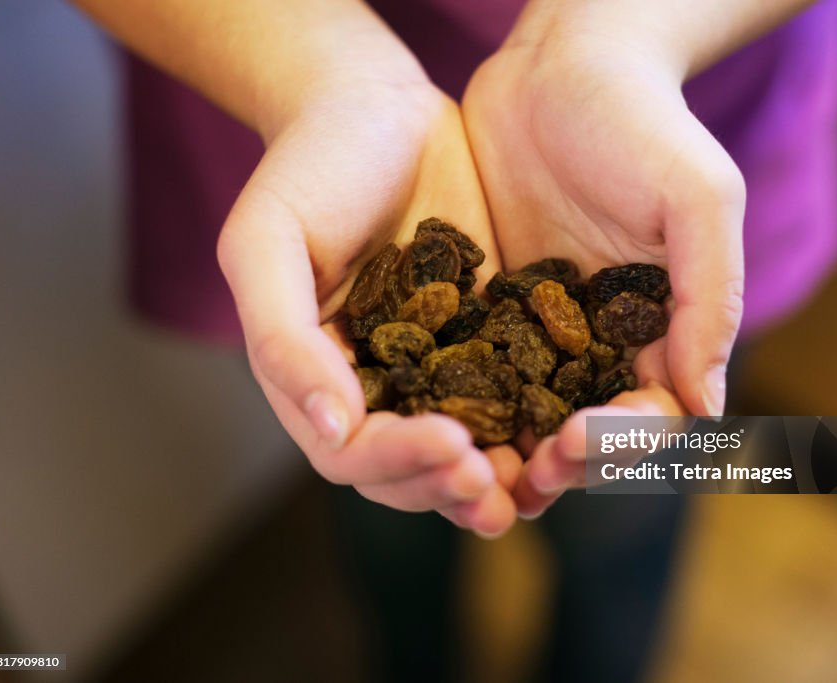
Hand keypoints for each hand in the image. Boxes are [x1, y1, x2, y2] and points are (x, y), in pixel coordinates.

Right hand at [217, 76, 519, 536]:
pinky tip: (569, 428)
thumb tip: (331, 427)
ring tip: (536, 481)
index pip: (351, 450)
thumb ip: (284, 338)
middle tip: (496, 487)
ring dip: (498, 477)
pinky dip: (535, 422)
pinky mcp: (490, 334)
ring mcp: (437, 364)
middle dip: (451, 485)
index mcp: (318, 376)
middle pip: (410, 468)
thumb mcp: (267, 243)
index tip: (450, 447)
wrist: (377, 107)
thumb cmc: (308, 168)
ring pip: (466, 447)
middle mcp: (378, 384)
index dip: (397, 462)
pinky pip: (513, 391)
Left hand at [463, 5, 744, 513]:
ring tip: (472, 471)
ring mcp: (536, 328)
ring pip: (521, 415)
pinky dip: (455, 403)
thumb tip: (710, 409)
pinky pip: (469, 368)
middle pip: (580, 432)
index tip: (578, 443)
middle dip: (556, 464)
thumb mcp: (696, 198)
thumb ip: (710, 299)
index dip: (618, 443)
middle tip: (520, 476)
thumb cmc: (644, 123)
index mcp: (657, 329)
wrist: (562, 64)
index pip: (646, 416)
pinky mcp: (483, 304)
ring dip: (502, 452)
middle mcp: (597, 341)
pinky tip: (426, 420)